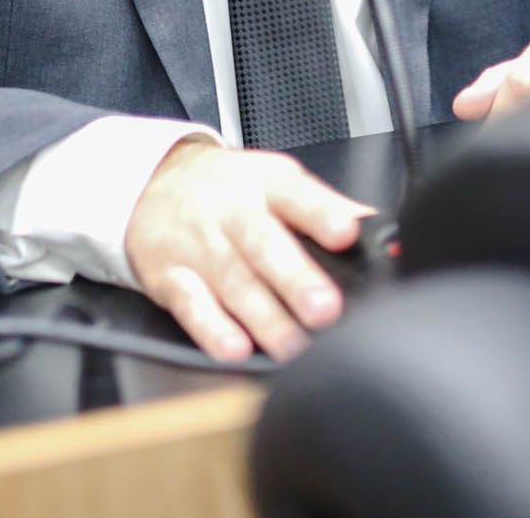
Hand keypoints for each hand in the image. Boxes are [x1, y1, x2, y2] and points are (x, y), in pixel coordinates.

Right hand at [123, 140, 369, 360]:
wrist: (152, 183)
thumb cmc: (229, 189)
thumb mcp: (276, 181)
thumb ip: (324, 207)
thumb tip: (377, 229)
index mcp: (266, 185)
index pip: (296, 195)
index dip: (321, 214)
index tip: (346, 233)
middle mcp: (231, 214)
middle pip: (264, 245)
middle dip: (295, 280)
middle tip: (325, 309)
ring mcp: (199, 246)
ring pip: (233, 282)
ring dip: (264, 318)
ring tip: (293, 346)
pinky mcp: (169, 277)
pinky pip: (189, 304)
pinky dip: (211, 328)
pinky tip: (234, 348)